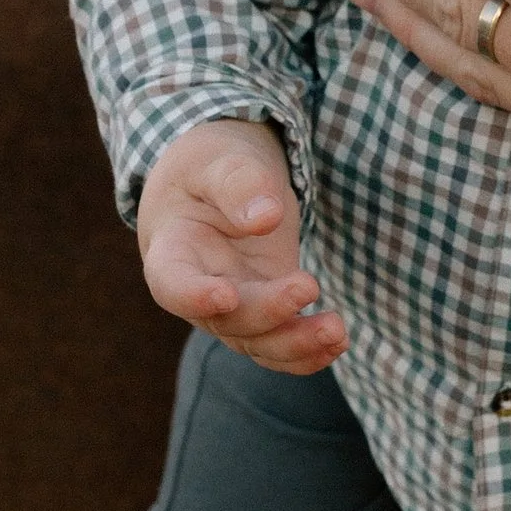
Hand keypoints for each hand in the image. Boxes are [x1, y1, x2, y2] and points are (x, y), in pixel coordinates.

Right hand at [137, 121, 344, 373]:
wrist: (217, 181)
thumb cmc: (207, 167)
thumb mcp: (215, 159)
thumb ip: (237, 183)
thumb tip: (267, 218)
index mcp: (172, 251)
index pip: (172, 285)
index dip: (194, 298)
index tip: (226, 295)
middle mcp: (200, 289)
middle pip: (227, 320)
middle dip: (268, 312)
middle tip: (308, 285)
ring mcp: (233, 306)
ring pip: (258, 342)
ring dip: (296, 344)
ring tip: (336, 332)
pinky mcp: (266, 309)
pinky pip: (281, 342)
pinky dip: (308, 351)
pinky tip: (338, 342)